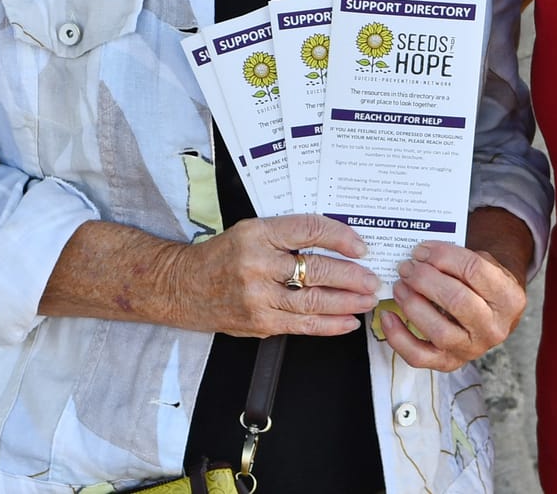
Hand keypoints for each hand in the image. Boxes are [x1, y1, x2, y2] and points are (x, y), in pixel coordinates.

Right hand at [173, 212, 379, 337]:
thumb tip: (337, 245)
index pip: (309, 230)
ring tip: (367, 300)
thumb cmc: (222, 255)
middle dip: (352, 276)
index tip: (361, 247)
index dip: (340, 237)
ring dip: (347, 302)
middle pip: (316, 269)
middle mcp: (257, 263)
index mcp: (257, 233)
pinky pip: (302, 325)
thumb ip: (287, 236)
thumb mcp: (251, 231)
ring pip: (313, 301)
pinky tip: (348, 322)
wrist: (183, 286)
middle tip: (373, 279)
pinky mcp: (259, 323)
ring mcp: (258, 297)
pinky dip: (329, 325)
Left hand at [383, 216, 529, 371]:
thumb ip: (459, 258)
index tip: (422, 250)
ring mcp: (472, 349)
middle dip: (426, 280)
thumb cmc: (482, 282)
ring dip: (413, 304)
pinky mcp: (449, 363)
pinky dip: (398, 337)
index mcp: (509, 298)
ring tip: (400, 285)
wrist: (493, 312)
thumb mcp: (485, 263)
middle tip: (407, 267)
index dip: (444, 256)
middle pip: (458, 301)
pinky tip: (387, 316)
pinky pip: (419, 356)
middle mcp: (494, 328)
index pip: (475, 270)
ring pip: (439, 331)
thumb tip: (420, 254)